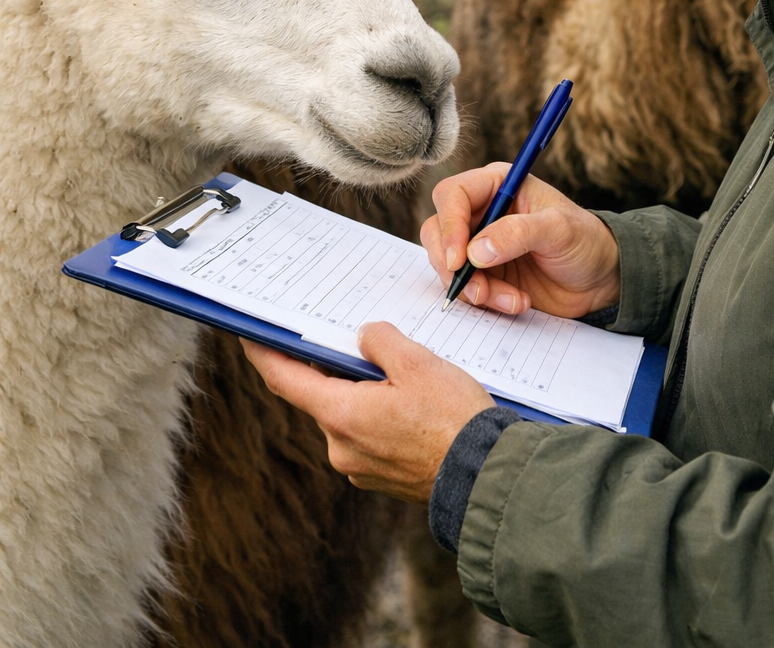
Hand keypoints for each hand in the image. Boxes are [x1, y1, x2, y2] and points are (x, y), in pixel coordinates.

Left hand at [241, 323, 492, 504]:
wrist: (485, 476)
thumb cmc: (453, 419)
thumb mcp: (418, 362)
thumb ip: (380, 342)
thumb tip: (362, 338)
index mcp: (341, 414)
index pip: (285, 379)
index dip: (263, 353)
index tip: (248, 335)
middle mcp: (340, 446)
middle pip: (322, 395)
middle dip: (336, 367)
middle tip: (359, 341)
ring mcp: (359, 467)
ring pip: (348, 414)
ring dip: (363, 392)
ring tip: (402, 374)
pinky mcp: (380, 478)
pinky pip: (367, 435)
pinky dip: (378, 415)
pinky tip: (411, 405)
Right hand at [421, 164, 620, 317]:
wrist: (600, 279)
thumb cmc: (585, 240)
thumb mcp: (559, 229)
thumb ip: (518, 233)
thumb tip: (475, 251)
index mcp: (496, 185)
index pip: (453, 195)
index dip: (449, 225)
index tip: (458, 260)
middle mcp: (481, 212)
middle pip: (437, 230)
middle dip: (452, 265)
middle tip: (479, 290)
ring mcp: (478, 245)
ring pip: (446, 264)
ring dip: (473, 289)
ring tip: (511, 300)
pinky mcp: (483, 274)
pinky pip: (464, 288)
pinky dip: (485, 301)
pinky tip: (516, 303)